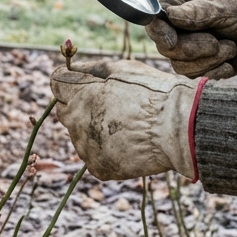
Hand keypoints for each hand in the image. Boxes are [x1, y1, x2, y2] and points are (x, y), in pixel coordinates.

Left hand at [49, 59, 196, 181]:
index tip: (90, 85)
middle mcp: (75, 121)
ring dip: (94, 131)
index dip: (73, 83)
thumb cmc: (152, 92)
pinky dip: (106, 152)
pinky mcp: (98, 168)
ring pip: (80, 136)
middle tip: (112, 108)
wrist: (179, 127)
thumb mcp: (120, 68)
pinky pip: (94, 157)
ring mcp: (85, 147)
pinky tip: (128, 144)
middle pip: (66, 112)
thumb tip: (68, 68)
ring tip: (126, 126)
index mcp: (77, 94)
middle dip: (81, 108)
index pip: (57, 84)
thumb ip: (88, 69)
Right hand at [145, 0, 236, 78]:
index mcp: (177, 6)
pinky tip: (229, 60)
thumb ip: (197, 12)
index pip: (154, 20)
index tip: (172, 41)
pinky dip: (216, 70)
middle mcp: (175, 29)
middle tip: (218, 42)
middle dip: (195, 49)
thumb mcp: (223, 6)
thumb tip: (169, 15)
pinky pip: (195, 77)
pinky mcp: (196, 68)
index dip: (159, 33)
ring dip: (210, 60)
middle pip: (167, 48)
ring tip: (230, 48)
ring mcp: (184, 50)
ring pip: (180, 66)